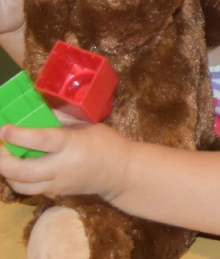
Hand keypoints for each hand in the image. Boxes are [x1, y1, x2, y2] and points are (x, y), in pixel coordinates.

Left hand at [0, 121, 130, 200]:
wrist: (120, 172)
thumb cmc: (106, 142)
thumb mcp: (87, 125)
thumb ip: (61, 120)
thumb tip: (38, 112)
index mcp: (72, 144)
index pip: (40, 140)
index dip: (18, 135)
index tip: (4, 129)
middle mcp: (62, 167)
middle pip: (22, 171)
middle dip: (3, 161)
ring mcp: (57, 184)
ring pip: (21, 185)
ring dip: (7, 173)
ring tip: (6, 159)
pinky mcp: (56, 194)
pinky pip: (31, 190)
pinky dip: (20, 180)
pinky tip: (21, 169)